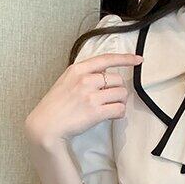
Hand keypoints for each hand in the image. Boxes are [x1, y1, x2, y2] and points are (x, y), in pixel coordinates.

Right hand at [24, 51, 142, 149]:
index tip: (138, 59)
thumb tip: (104, 75)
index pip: (106, 59)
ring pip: (121, 94)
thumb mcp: (66, 81)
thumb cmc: (56, 105)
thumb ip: (84, 75)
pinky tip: (112, 116)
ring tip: (109, 108)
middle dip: (118, 90)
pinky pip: (120, 109)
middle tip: (110, 99)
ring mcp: (91, 96)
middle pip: (118, 79)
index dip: (126, 58)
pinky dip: (119, 113)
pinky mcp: (95, 112)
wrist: (46, 125)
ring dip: (120, 102)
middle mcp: (85, 79)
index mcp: (77, 69)